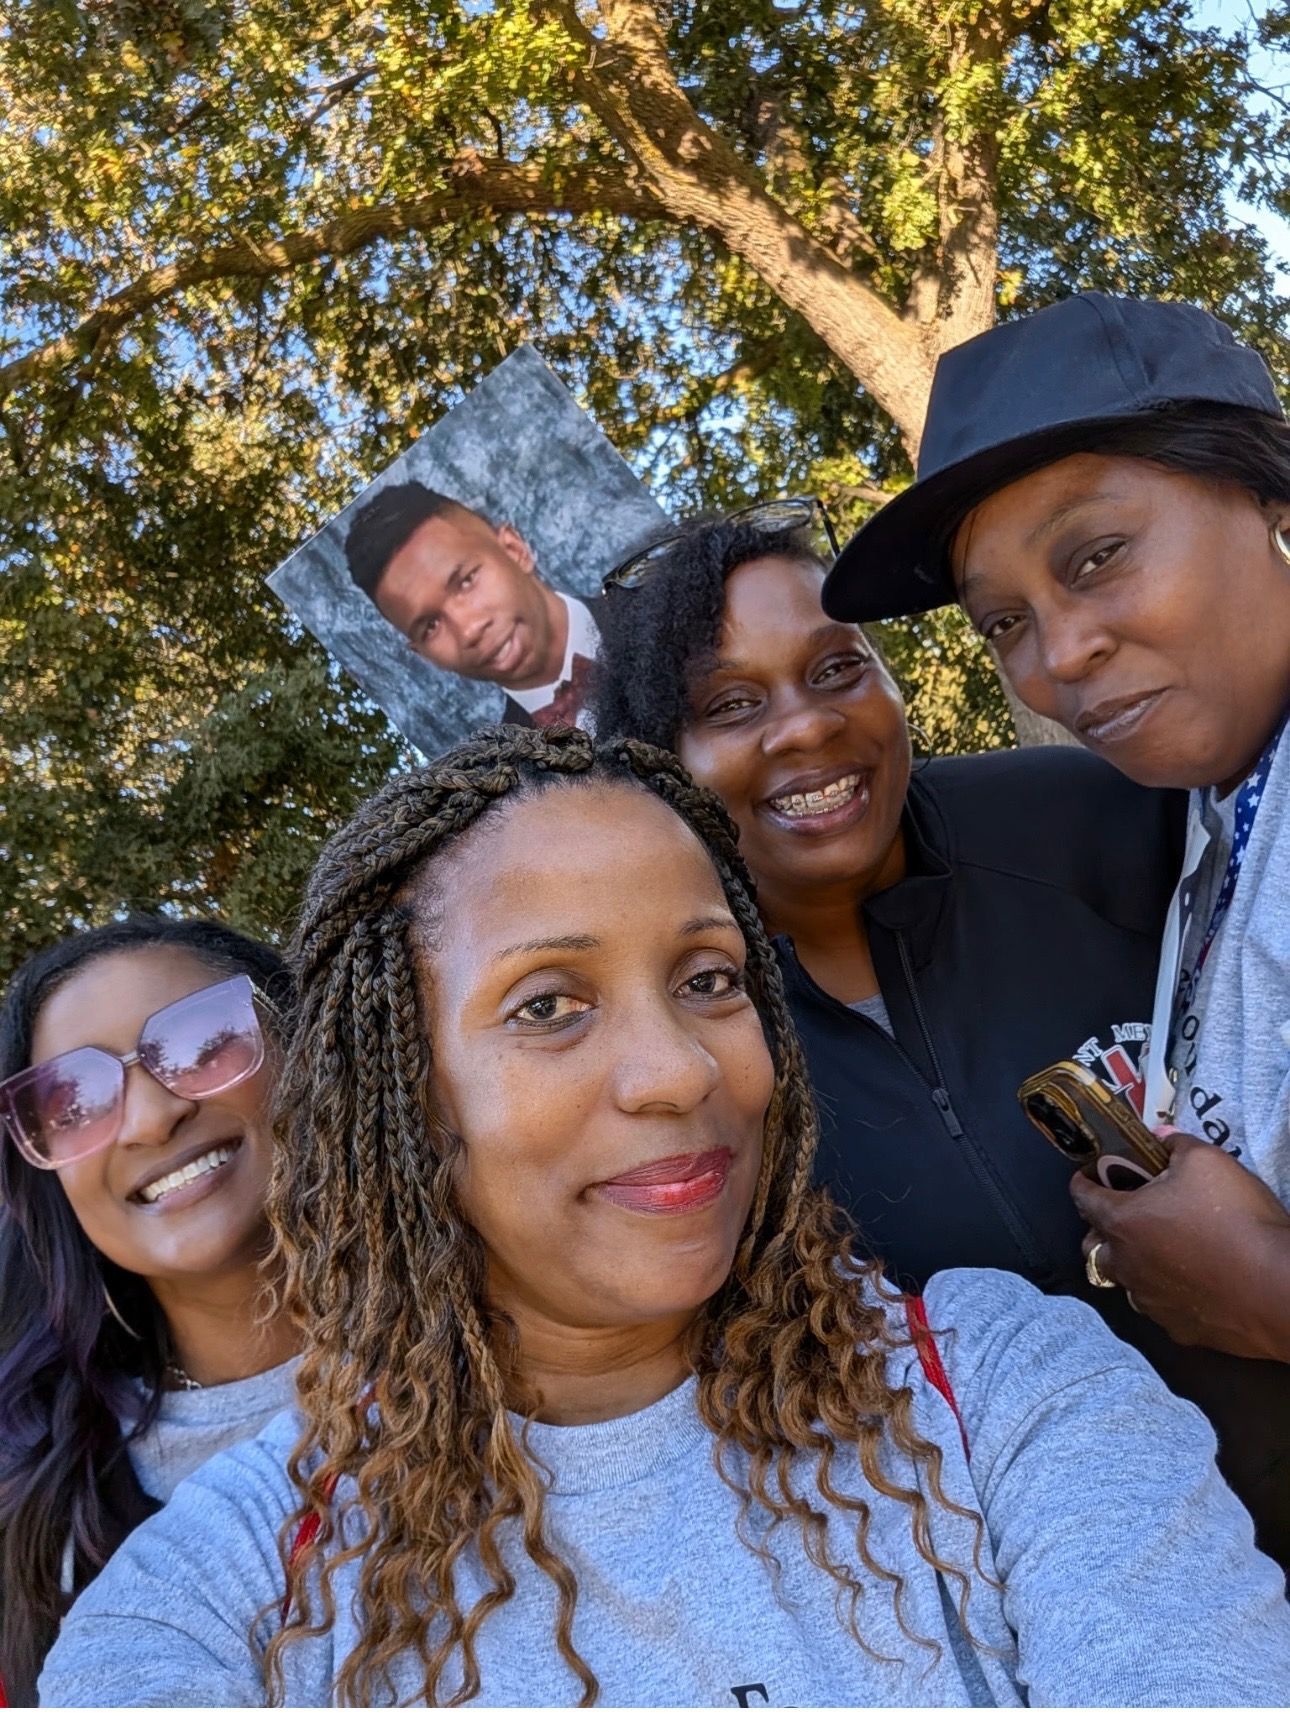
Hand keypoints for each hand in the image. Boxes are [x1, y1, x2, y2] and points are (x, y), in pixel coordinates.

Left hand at [1071, 1133, 1289, 1359]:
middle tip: (1124, 1214)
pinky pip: (1159, 1305)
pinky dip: (1164, 1291)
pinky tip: (1188, 1281)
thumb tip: (1161, 1137)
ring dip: (1132, 1263)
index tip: (1086, 1176)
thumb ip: (1176, 1145)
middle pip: (1094, 1246)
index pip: (1084, 1199)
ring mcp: (1149, 1302)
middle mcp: (1126, 1265)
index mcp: (1123, 1222)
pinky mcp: (1177, 1328)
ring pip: (1125, 1280)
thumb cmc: (1236, 1219)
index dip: (1083, 1182)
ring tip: (1158, 1249)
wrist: (1277, 1289)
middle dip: (1100, 1229)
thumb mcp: (1208, 1161)